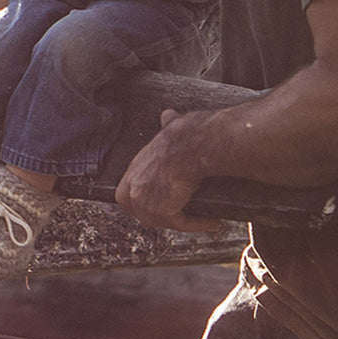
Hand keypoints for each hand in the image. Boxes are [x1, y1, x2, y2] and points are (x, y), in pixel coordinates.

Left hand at [114, 108, 220, 232]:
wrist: (193, 143)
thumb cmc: (185, 134)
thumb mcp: (168, 128)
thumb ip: (166, 124)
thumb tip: (168, 114)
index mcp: (134, 168)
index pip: (125, 194)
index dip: (139, 203)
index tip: (159, 204)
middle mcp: (134, 185)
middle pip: (139, 213)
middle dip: (157, 216)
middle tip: (181, 216)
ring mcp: (145, 200)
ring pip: (161, 221)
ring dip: (180, 222)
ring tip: (200, 219)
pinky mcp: (162, 211)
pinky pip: (181, 224)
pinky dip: (198, 224)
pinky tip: (212, 221)